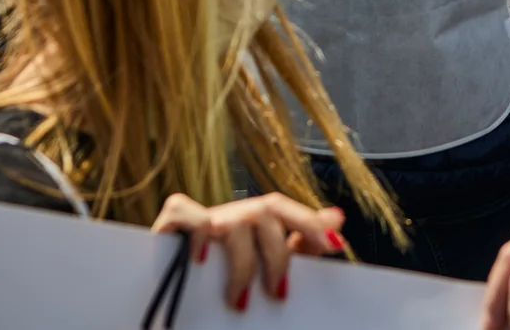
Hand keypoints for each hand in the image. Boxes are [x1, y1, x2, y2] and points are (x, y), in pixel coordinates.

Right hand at [151, 193, 345, 312]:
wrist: (183, 275)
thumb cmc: (234, 267)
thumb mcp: (271, 256)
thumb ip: (303, 240)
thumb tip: (337, 219)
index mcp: (262, 217)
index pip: (290, 209)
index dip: (312, 223)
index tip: (335, 245)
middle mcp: (236, 212)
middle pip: (265, 214)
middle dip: (277, 256)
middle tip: (278, 293)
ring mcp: (206, 216)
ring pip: (231, 223)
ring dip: (240, 265)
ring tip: (240, 301)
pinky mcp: (173, 222)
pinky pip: (184, 212)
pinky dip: (194, 233)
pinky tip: (201, 260)